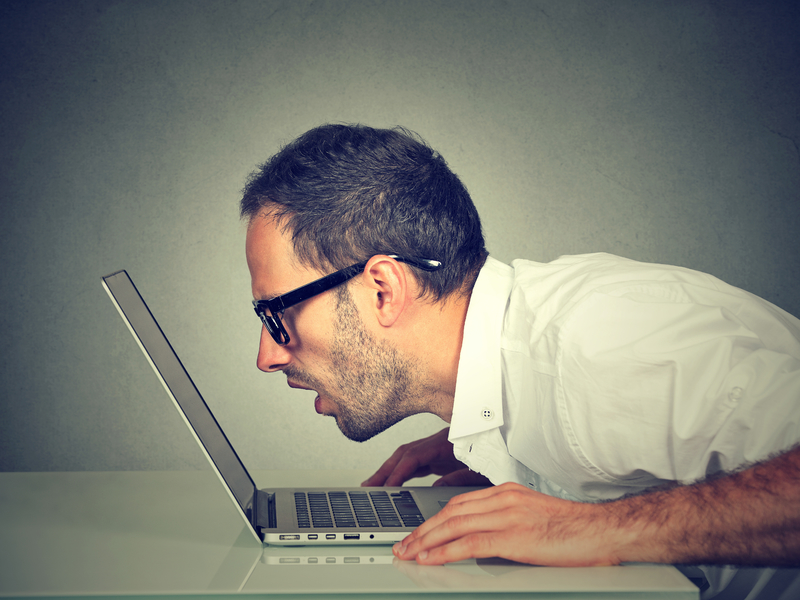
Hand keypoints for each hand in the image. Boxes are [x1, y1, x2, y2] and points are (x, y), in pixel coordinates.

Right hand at [361, 428, 490, 486]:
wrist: (511, 439)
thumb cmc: (502, 453)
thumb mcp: (484, 470)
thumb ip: (460, 478)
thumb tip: (436, 488)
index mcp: (448, 443)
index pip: (414, 457)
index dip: (397, 473)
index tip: (385, 488)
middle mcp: (440, 441)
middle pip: (404, 453)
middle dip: (384, 470)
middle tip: (367, 487)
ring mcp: (438, 446)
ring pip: (406, 456)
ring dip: (389, 469)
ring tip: (373, 485)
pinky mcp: (440, 452)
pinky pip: (414, 460)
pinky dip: (401, 470)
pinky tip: (394, 482)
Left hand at [392, 482, 620, 566]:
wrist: (601, 531)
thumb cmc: (572, 528)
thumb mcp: (532, 515)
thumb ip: (506, 520)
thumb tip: (482, 539)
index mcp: (506, 492)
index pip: (458, 502)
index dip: (434, 518)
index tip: (418, 532)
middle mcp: (503, 499)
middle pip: (450, 512)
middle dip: (422, 530)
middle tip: (403, 544)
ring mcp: (507, 516)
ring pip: (454, 525)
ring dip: (426, 541)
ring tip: (409, 553)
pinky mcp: (514, 536)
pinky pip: (470, 544)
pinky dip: (445, 552)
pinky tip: (430, 559)